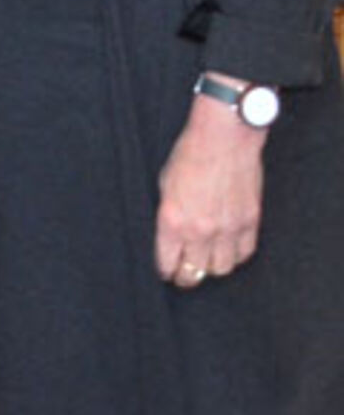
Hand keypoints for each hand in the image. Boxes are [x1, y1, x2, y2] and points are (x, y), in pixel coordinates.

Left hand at [156, 82, 266, 286]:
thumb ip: (168, 215)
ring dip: (212, 267)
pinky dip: (235, 255)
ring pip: (221, 268)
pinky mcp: (250, 222)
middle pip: (195, 272)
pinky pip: (244, 253)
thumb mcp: (164, 185)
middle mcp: (200, 229)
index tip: (166, 273)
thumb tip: (168, 237)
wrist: (224, 138)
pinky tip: (226, 249)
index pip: (167, 263)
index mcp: (172, 220)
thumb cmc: (189, 155)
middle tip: (184, 274)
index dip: (165, 271)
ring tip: (205, 260)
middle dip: (186, 276)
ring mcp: (228, 228)